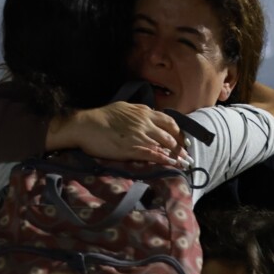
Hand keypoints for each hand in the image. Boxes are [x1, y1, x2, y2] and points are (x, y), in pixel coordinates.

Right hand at [50, 102, 189, 165]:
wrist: (86, 125)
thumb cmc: (101, 117)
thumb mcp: (124, 108)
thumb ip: (138, 112)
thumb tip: (148, 115)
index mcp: (144, 112)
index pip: (169, 121)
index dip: (178, 132)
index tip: (184, 141)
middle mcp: (146, 123)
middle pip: (171, 134)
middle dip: (181, 146)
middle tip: (187, 155)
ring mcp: (141, 136)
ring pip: (166, 145)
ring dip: (177, 155)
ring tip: (185, 163)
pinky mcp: (134, 149)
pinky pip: (154, 155)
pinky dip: (165, 160)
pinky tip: (172, 165)